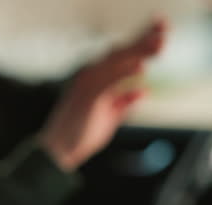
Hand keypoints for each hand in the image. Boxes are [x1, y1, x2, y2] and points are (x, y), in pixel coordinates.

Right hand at [39, 18, 167, 170]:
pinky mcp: (89, 95)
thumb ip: (124, 102)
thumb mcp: (108, 116)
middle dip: (141, 44)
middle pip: (119, 53)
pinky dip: (124, 72)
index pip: (118, 58)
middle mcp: (88, 76)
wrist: (59, 149)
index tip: (157, 44)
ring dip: (137, 51)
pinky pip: (110, 79)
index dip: (138, 48)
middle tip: (161, 40)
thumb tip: (142, 90)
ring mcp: (87, 84)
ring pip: (116, 61)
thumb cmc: (79, 133)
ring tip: (157, 45)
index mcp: (93, 79)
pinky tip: (139, 68)